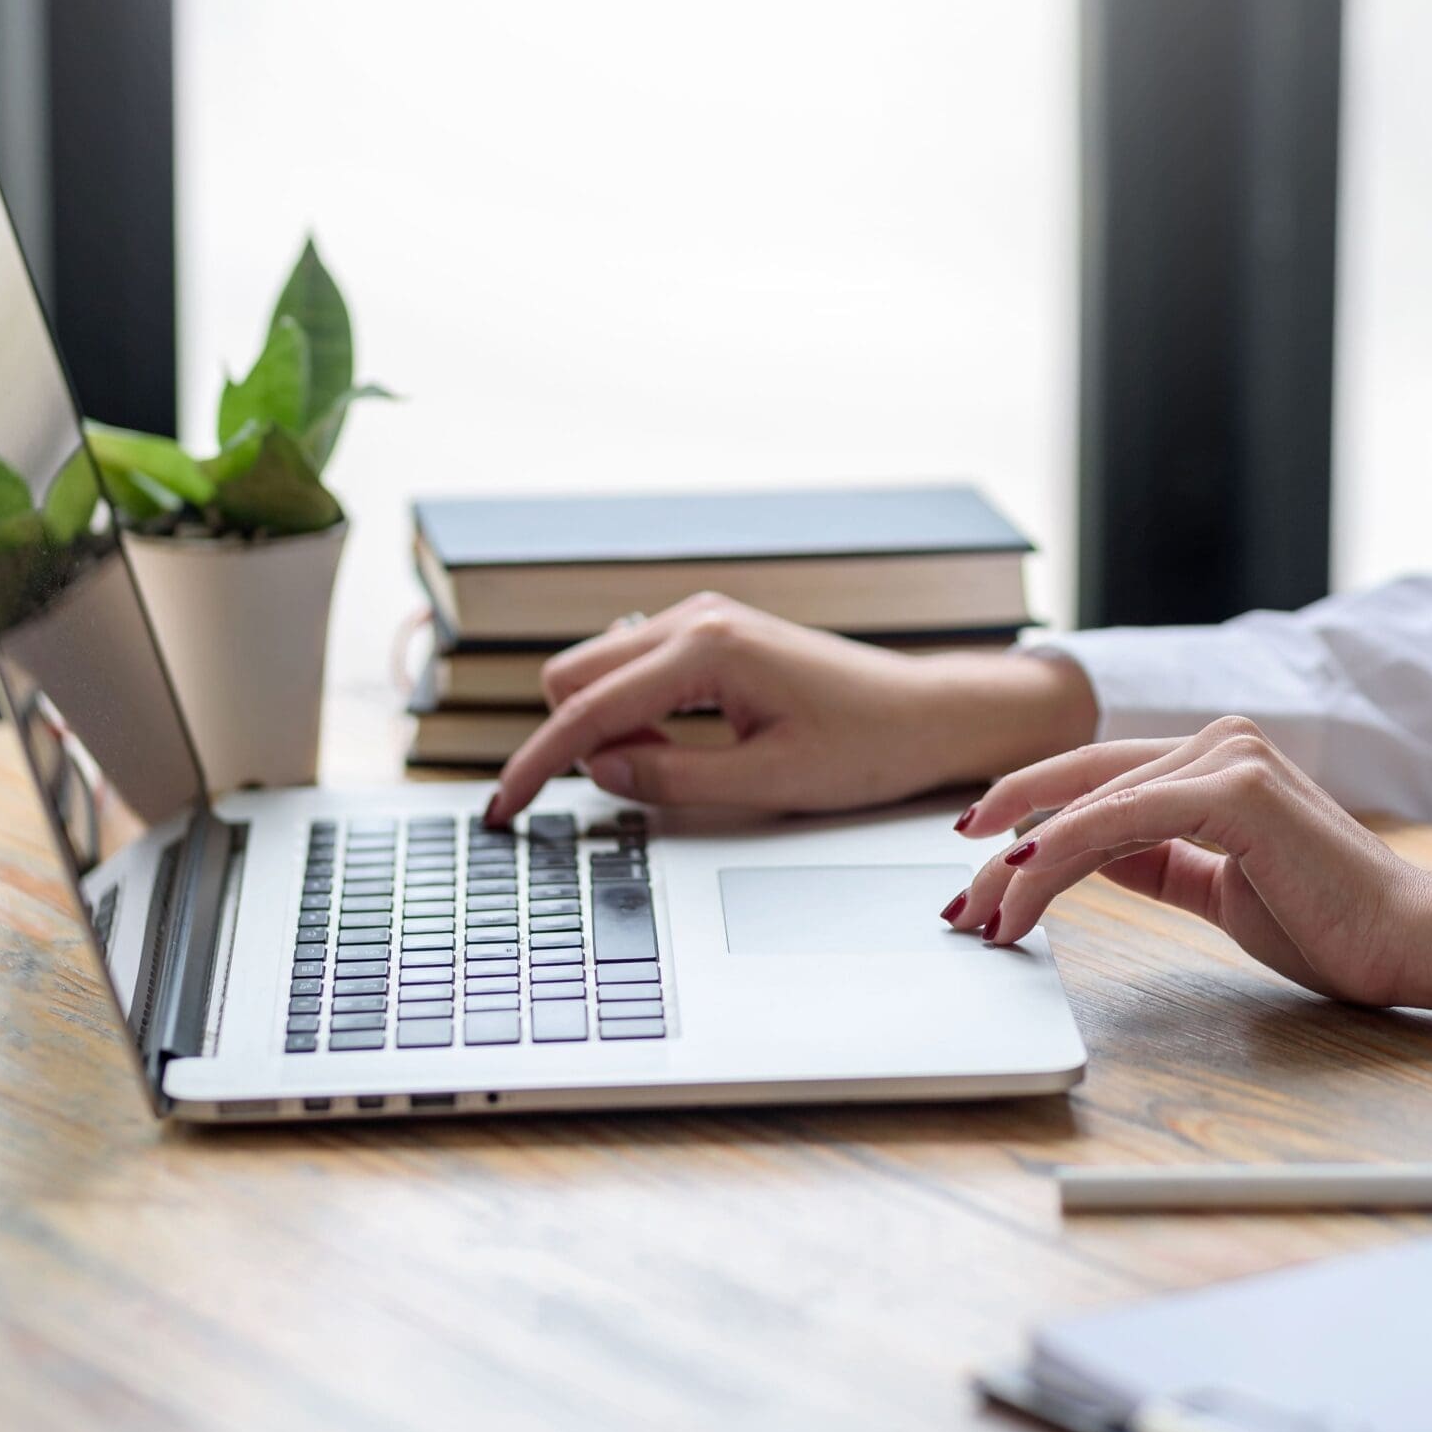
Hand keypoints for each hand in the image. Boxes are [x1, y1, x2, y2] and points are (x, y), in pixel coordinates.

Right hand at [480, 594, 1098, 823]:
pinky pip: (634, 668)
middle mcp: (694, 619)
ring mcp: (701, 619)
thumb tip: (597, 772)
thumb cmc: (866, 747)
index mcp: (705, 650)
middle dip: (575, 739)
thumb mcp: (767, 785)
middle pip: (572, 676)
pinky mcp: (711, 633)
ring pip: (597, 669)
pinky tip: (683, 741)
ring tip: (678, 765)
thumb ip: (671, 781)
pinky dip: (634, 710)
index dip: (537, 767)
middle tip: (638, 788)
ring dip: (607, 725)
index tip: (504, 812)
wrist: (927, 716)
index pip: (587, 713)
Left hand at [945, 715, 1431, 1040]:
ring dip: (1023, 864)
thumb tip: (1081, 853)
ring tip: (984, 914)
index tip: (975, 862)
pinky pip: (1125, 820)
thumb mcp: (1218, 886)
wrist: (1408, 942)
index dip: (1027, 815)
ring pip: (1091, 806)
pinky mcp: (1239, 790)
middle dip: (1006, 845)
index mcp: (1218, 759)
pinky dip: (1066, 851)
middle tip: (959, 899)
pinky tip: (1024, 882)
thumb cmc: (1328, 921)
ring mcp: (1231, 756)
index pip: (1096, 779)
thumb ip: (1156, 859)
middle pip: (1079, 785)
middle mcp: (1221, 741)